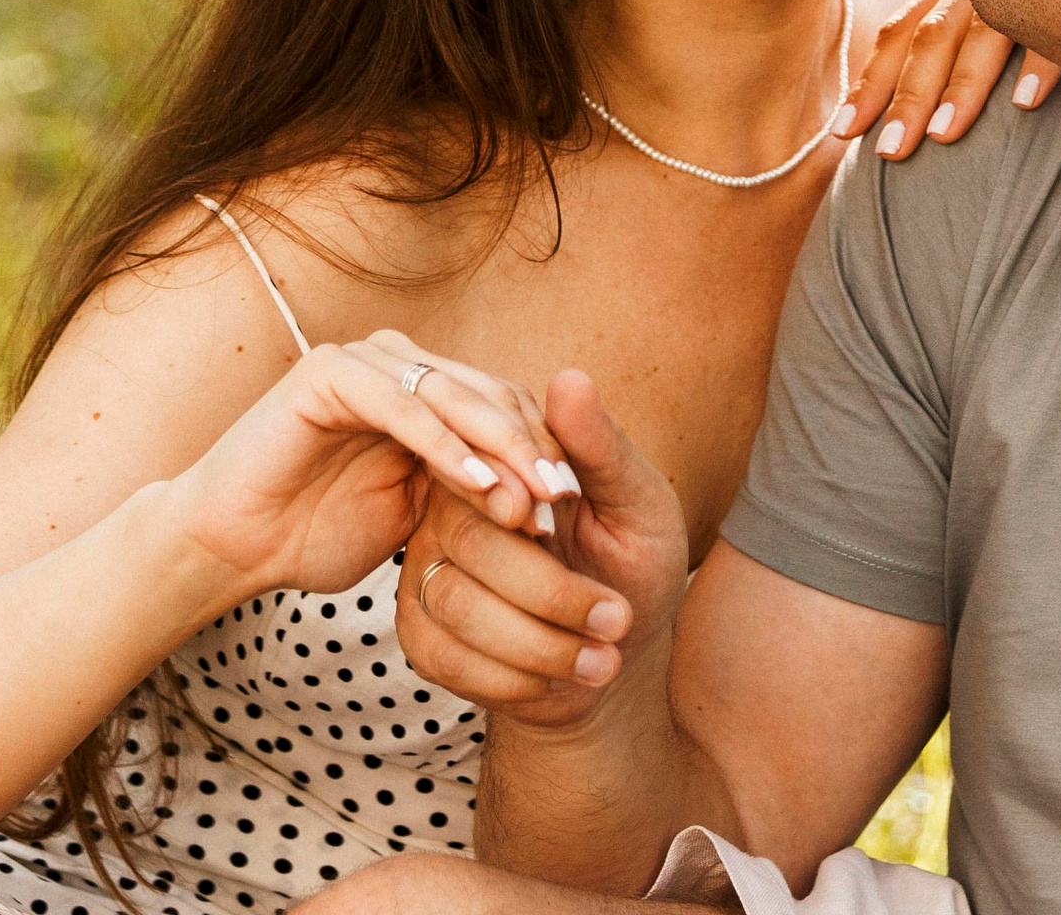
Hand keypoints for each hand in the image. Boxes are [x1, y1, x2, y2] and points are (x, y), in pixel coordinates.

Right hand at [158, 330, 578, 604]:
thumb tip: (543, 501)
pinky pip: (403, 407)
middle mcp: (400, 364)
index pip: (505, 407)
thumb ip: (468, 494)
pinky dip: (446, 445)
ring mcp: (364, 362)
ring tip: (533, 501)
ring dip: (500, 450)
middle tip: (564, 502)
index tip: (575, 504)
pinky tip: (480, 483)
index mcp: (425, 390)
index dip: (544, 451)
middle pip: (490, 395)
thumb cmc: (318, 532)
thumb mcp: (414, 518)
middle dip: (532, 450)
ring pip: (455, 397)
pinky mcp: (329, 374)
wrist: (231, 546)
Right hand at [395, 368, 689, 728]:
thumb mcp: (639, 501)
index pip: (483, 466)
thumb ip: (601, 448)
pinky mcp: (422, 635)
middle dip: (551, 592)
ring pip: (455, 604)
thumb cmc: (636, 559)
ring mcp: (428, 573)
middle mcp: (451, 512)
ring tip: (606, 660)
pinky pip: (444, 659)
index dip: (524, 499)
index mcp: (500, 467)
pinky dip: (512, 680)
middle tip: (619, 618)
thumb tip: (569, 378)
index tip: (582, 538)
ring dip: (539, 643)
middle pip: (468, 542)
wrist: (622, 645)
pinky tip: (561, 681)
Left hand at [839, 0, 1060, 161]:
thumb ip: (963, 24)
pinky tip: (1026, 102)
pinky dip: (1039, 60)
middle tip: (889, 151)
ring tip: (942, 135)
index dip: (872, 80)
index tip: (844, 132)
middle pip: (931, 35)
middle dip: (905, 96)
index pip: (902, 30)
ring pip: (983, 30)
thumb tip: (923, 96)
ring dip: (962, 86)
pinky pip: (1056, 22)